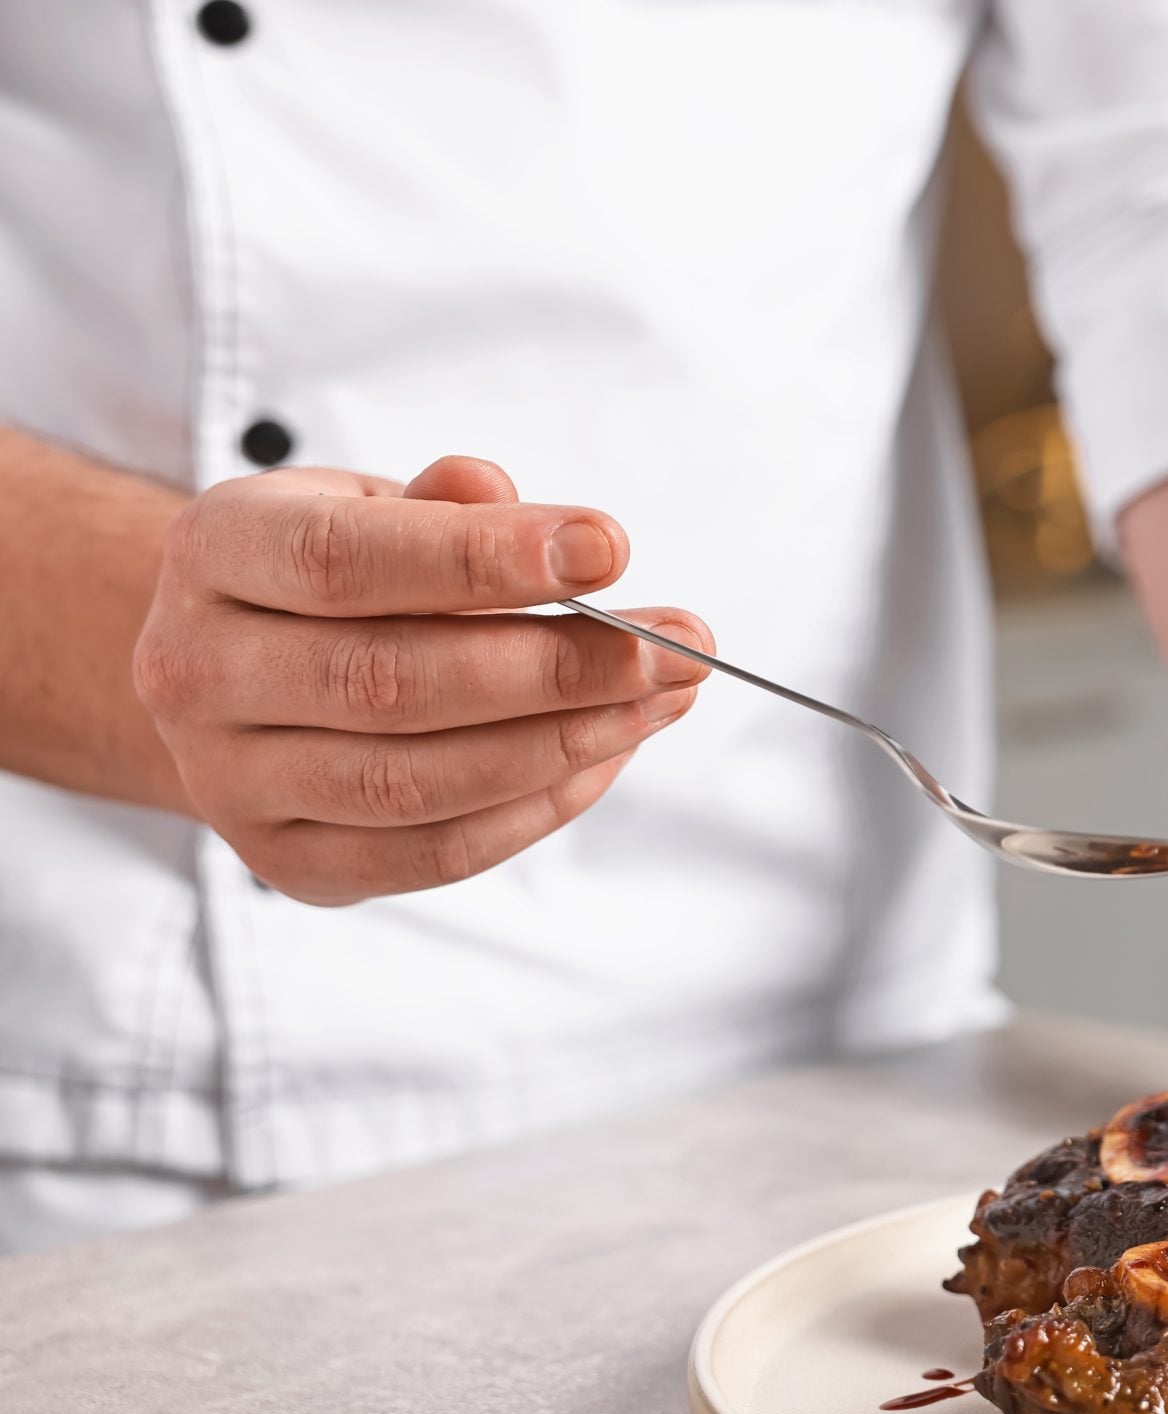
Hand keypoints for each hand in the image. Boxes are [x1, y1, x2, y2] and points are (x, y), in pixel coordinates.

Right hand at [132, 455, 711, 904]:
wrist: (233, 672)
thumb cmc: (330, 575)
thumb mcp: (366, 504)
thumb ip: (443, 506)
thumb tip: (521, 507)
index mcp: (215, 552)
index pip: (344, 562)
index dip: (484, 559)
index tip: (610, 548)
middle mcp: (200, 673)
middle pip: (389, 684)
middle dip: (557, 667)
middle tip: (677, 645)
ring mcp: (232, 782)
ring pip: (414, 782)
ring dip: (565, 744)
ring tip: (660, 700)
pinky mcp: (291, 862)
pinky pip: (436, 854)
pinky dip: (540, 808)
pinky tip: (610, 754)